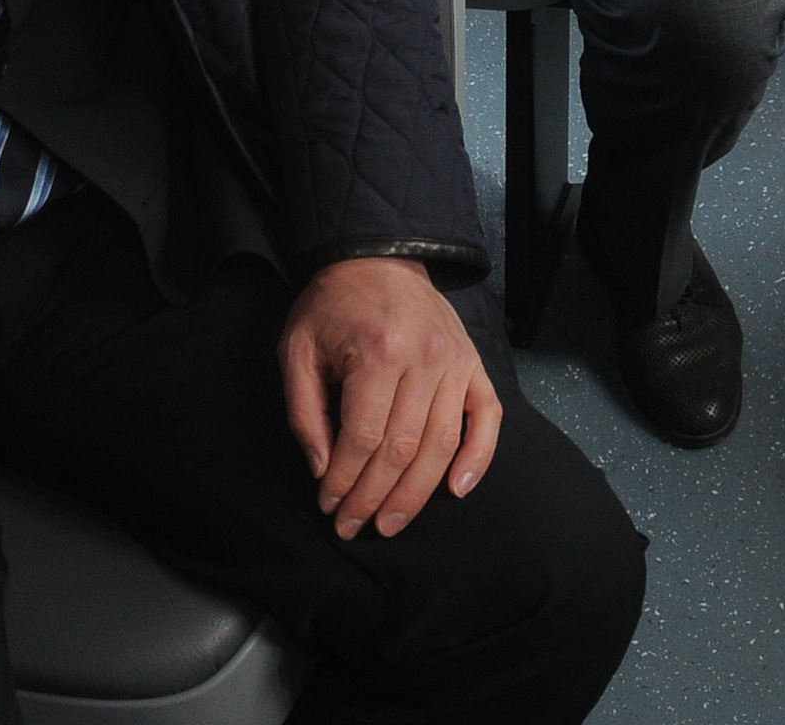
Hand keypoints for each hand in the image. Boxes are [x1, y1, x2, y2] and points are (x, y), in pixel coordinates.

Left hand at [279, 256, 502, 540]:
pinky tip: (457, 490)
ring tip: (392, 522)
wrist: (378, 257)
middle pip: (402, 448)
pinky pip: (487, 418)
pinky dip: (478, 458)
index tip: (328, 505)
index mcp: (377, 352)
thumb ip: (305, 411)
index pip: (363, 437)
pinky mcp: (474, 365)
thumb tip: (323, 469)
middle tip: (354, 526)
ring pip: (442, 444)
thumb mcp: (298, 348)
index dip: (344, 480)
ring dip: (417, 493)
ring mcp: (455, 363)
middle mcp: (423, 359)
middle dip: (375, 497)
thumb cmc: (332, 305)